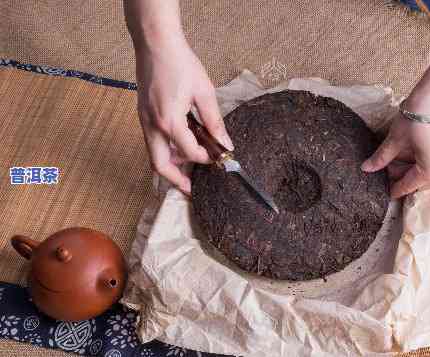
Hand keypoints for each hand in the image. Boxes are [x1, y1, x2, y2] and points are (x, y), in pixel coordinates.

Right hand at [135, 40, 232, 193]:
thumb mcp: (204, 92)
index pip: (189, 152)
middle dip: (177, 181)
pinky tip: (182, 146)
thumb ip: (215, 121)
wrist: (156, 43)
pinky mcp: (143, 115)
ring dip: (171, 165)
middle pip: (160, 165)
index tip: (219, 159)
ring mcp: (144, 120)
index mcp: (169, 121)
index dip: (206, 159)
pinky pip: (152, 141)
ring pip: (153, 154)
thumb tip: (225, 143)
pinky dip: (165, 150)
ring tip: (191, 167)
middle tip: (193, 189)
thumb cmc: (180, 63)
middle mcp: (152, 125)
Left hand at [361, 91, 429, 198]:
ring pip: (427, 168)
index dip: (393, 189)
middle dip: (401, 173)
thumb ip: (382, 157)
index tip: (384, 192)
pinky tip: (408, 147)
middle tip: (384, 166)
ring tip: (394, 153)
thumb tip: (366, 168)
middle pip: (419, 179)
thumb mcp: (396, 139)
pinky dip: (421, 156)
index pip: (408, 186)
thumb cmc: (419, 115)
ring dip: (410, 164)